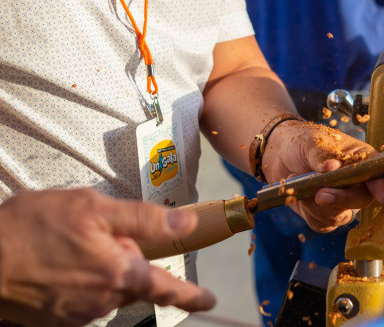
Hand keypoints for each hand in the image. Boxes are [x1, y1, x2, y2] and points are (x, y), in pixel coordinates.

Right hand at [0, 188, 214, 326]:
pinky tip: (57, 262)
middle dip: (126, 257)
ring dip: (101, 267)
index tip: (209, 300)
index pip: (165, 288)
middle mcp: (102, 301)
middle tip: (94, 233)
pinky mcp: (54, 321)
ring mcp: (76, 315)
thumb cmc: (33, 227)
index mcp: (118, 273)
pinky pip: (82, 298)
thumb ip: (144, 220)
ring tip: (68, 245)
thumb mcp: (94, 209)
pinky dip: (80, 280)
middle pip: (132, 279)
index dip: (190, 295)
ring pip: (107, 287)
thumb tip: (187, 225)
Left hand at [261, 121, 383, 232]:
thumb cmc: (303, 141)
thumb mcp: (312, 141)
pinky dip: (307, 211)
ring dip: (316, 205)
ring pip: (339, 216)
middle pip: (360, 200)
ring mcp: (341, 201)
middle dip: (340, 199)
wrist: (280, 153)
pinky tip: (297, 194)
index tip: (381, 196)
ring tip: (297, 181)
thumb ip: (322, 154)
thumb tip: (332, 167)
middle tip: (320, 194)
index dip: (381, 186)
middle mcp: (356, 183)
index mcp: (361, 160)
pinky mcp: (323, 214)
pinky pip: (321, 224)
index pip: (377, 174)